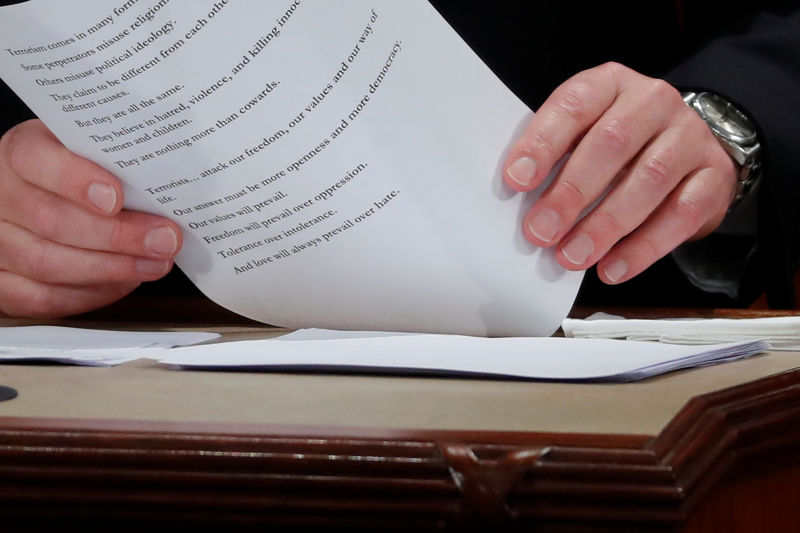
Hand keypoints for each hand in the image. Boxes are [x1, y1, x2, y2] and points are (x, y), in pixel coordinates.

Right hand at [0, 119, 181, 316]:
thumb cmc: (79, 176)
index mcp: (20, 152)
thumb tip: (169, 181)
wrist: (42, 200)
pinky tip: (124, 282)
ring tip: (154, 263)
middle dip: (117, 236)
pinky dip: (91, 293)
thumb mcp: (93, 153)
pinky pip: (43, 297)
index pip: (35, 158)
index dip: (76, 180)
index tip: (116, 197)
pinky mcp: (3, 283)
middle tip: (164, 239)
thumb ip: (118, 161)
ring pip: (48, 263)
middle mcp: (1, 195)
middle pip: (51, 220)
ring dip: (112, 268)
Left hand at [503, 62, 736, 283]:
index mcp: (610, 84)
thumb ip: (556, 157)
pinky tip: (612, 268)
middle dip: (571, 192)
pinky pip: (680, 214)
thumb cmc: (620, 146)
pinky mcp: (714, 176)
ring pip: (649, 179)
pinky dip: (643, 247)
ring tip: (572, 256)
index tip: (516, 180)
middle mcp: (654, 101)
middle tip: (541, 231)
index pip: (574, 105)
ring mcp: (690, 136)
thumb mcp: (585, 134)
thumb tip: (522, 205)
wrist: (688, 150)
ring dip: (604, 225)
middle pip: (611, 143)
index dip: (543, 143)